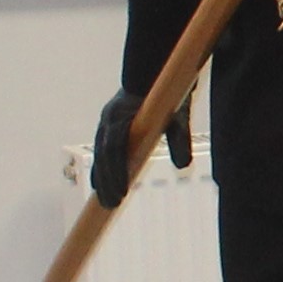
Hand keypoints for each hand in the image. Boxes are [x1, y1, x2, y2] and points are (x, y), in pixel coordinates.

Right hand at [88, 85, 193, 209]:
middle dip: (107, 183)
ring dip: (102, 180)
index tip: (122, 193)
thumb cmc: (169, 96)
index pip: (114, 149)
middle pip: (102, 157)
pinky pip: (100, 152)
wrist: (155, 75)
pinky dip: (101, 170)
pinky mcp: (106, 128)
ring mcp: (104, 123)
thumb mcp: (178, 117)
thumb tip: (183, 166)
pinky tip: (101, 188)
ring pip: (99, 156)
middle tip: (112, 206)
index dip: (116, 172)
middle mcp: (107, 120)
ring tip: (107, 204)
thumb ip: (180, 139)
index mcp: (121, 116)